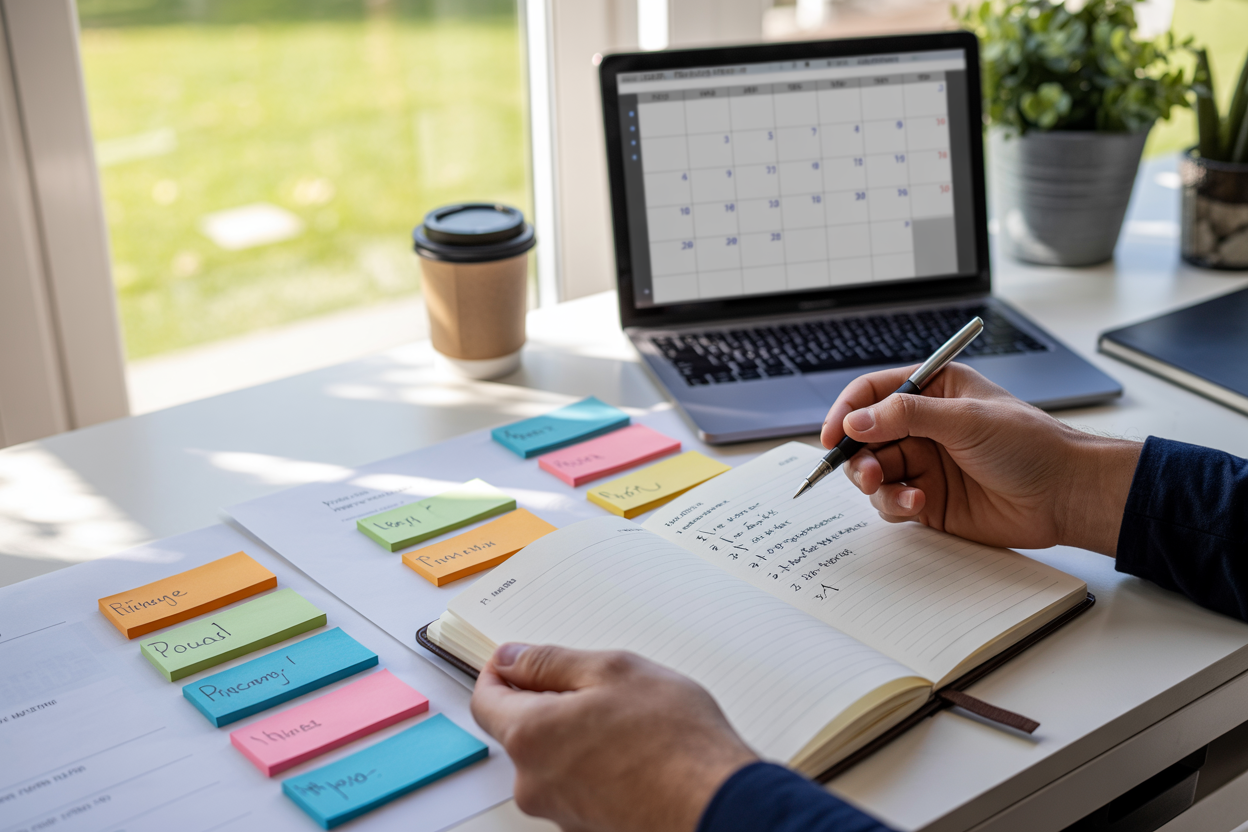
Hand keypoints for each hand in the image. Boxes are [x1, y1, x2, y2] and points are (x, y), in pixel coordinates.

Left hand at [471, 644, 756, 831]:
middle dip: (548, 701)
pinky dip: (595, 762)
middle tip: (597, 683)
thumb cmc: (672, 740)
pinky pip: (576, 783)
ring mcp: (560, 811)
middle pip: (521, 730)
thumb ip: (550, 663)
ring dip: (576, 732)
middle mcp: (534, 783)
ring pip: (553, 757)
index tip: (517, 658)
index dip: (499, 672)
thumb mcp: (612, 671)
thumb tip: (512, 659)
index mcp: (530, 736)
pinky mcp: (587, 826)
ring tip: (628, 719)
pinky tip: (636, 750)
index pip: (485, 700)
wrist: (715, 806)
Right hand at [821, 363, 1140, 555]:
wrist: (1064, 495)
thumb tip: (856, 421)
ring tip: (890, 488)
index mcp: (933, 392)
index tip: (832, 435)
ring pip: (873, 472)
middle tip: (866, 471)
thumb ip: (907, 416)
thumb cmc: (1030, 444)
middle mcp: (923, 427)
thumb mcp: (966, 419)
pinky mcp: (928, 500)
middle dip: (858, 454)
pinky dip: (895, 504)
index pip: (873, 393)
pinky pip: (891, 502)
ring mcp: (925, 464)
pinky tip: (918, 503)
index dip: (847, 411)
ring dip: (874, 482)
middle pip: (865, 437)